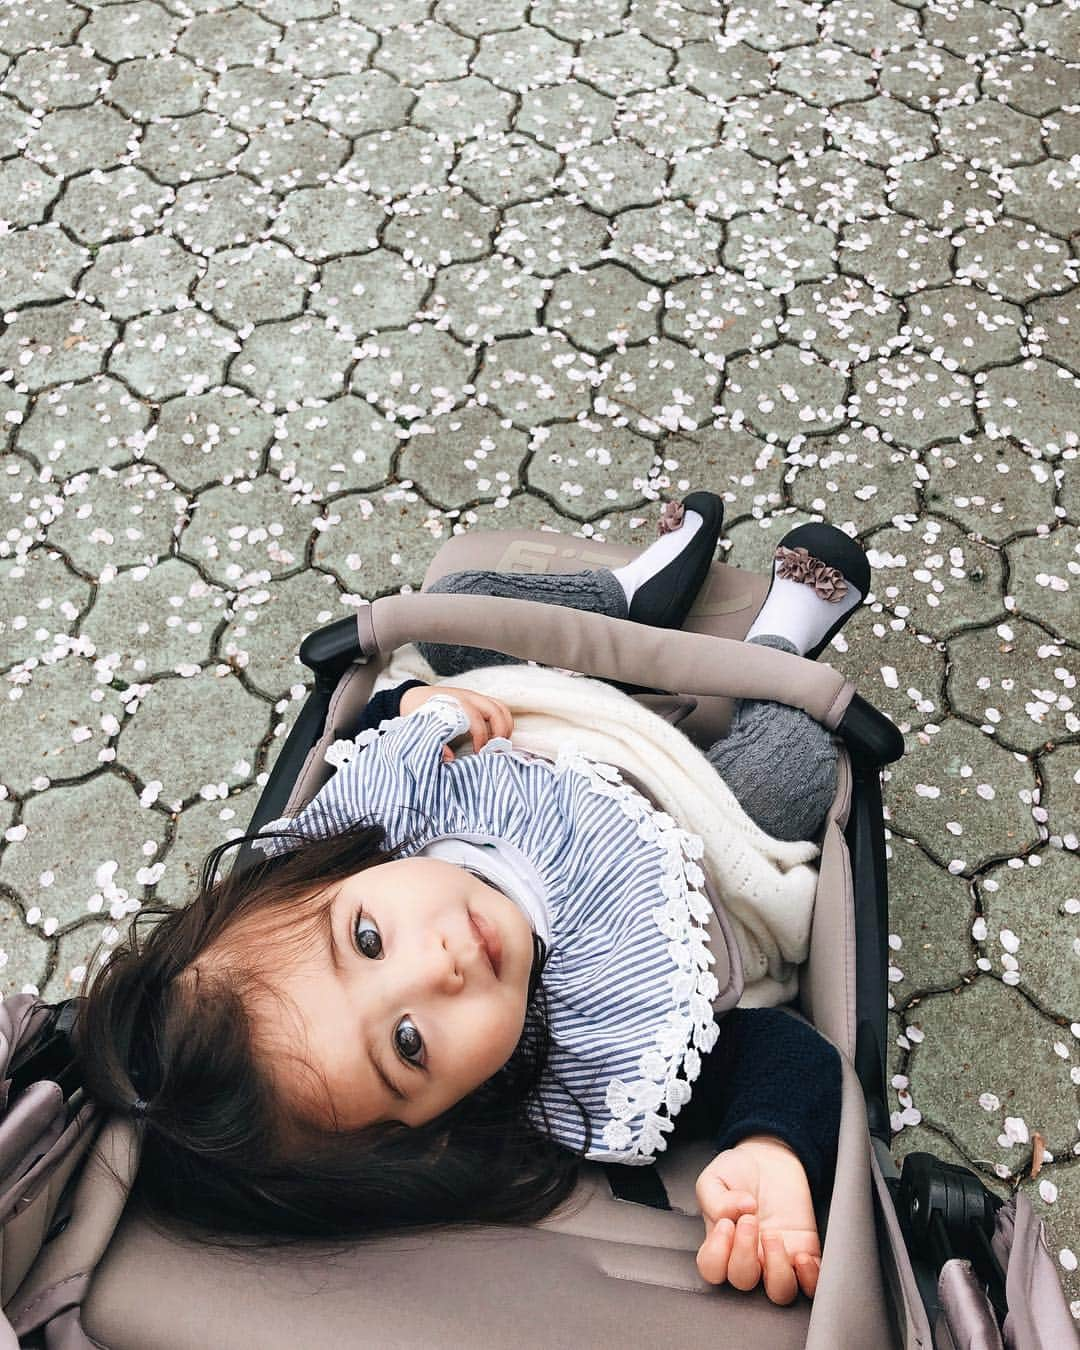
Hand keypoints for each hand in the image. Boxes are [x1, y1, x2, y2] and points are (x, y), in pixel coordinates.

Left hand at [399, 685, 514, 761]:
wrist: (413, 697)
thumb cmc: (419, 715)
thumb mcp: (422, 731)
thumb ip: (436, 746)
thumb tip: (451, 760)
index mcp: (454, 705)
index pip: (476, 720)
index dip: (481, 738)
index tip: (479, 753)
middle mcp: (468, 698)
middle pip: (495, 711)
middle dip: (500, 732)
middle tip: (496, 751)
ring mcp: (475, 697)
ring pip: (501, 707)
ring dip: (505, 726)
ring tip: (500, 744)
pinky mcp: (478, 699)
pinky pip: (498, 707)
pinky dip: (504, 721)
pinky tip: (497, 736)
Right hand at [695, 1135, 820, 1303]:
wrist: (769, 1159)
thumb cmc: (738, 1172)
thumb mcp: (716, 1177)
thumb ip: (717, 1198)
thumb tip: (741, 1209)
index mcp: (722, 1244)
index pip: (712, 1270)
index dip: (717, 1255)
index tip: (726, 1224)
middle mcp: (748, 1258)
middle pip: (743, 1283)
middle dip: (744, 1254)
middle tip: (749, 1220)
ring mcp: (777, 1259)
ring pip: (778, 1292)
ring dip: (777, 1270)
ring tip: (773, 1235)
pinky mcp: (805, 1253)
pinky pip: (811, 1285)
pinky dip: (809, 1278)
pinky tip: (802, 1255)